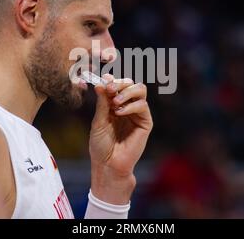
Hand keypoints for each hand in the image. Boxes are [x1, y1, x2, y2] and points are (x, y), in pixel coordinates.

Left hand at [89, 74, 152, 203]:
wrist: (108, 164)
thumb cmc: (101, 145)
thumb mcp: (98, 121)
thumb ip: (102, 102)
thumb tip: (101, 83)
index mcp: (115, 104)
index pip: (118, 84)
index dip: (112, 79)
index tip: (104, 79)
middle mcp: (127, 106)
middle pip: (131, 83)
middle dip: (120, 83)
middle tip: (110, 88)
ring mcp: (137, 113)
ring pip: (140, 90)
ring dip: (127, 91)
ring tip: (115, 102)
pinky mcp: (145, 122)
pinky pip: (143, 105)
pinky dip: (131, 105)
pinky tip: (120, 112)